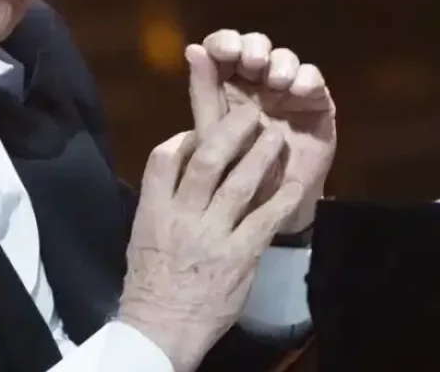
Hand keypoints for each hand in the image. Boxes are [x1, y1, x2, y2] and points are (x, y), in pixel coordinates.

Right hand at [119, 106, 303, 371]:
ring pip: (240, 183)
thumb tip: (181, 173)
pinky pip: (265, 219)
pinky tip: (296, 183)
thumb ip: (162, 202)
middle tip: (251, 113)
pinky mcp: (241, 255)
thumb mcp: (143, 235)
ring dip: (261, 155)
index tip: (201, 129)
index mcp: (154, 210)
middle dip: (231, 131)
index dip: (185, 137)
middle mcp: (183, 217)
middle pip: (208, 161)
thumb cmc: (151, 282)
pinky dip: (282, 198)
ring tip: (276, 135)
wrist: (162, 325)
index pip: (165, 158)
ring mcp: (213, 235)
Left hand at [188, 30, 336, 232]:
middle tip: (253, 61)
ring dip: (281, 62)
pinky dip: (306, 77)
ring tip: (277, 81)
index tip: (224, 51)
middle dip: (254, 46)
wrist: (268, 204)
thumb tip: (191, 49)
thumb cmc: (233, 168)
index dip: (224, 42)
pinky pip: (313, 78)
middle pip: (255, 45)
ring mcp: (286, 89)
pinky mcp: (314, 100)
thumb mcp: (212, 131)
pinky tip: (299, 90)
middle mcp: (256, 80)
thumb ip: (203, 91)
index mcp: (225, 83)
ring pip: (285, 58)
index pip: (223, 47)